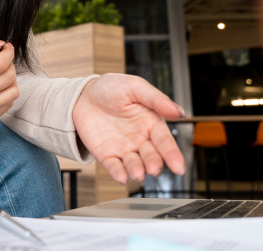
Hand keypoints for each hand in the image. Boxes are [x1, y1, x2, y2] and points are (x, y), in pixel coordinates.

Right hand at [0, 40, 18, 134]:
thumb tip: (0, 45)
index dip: (8, 53)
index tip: (6, 48)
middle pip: (9, 77)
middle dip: (9, 64)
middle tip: (0, 60)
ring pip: (13, 92)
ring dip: (11, 80)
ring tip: (0, 75)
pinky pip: (9, 104)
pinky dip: (6, 93)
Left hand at [72, 74, 186, 183]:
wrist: (83, 94)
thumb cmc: (111, 88)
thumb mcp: (135, 86)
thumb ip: (156, 99)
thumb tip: (179, 112)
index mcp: (151, 123)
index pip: (165, 141)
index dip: (173, 154)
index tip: (179, 168)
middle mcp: (140, 139)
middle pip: (151, 155)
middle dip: (154, 163)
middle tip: (154, 169)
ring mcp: (124, 148)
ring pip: (134, 164)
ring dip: (137, 170)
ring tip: (138, 173)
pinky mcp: (107, 154)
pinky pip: (114, 166)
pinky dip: (118, 173)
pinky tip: (121, 177)